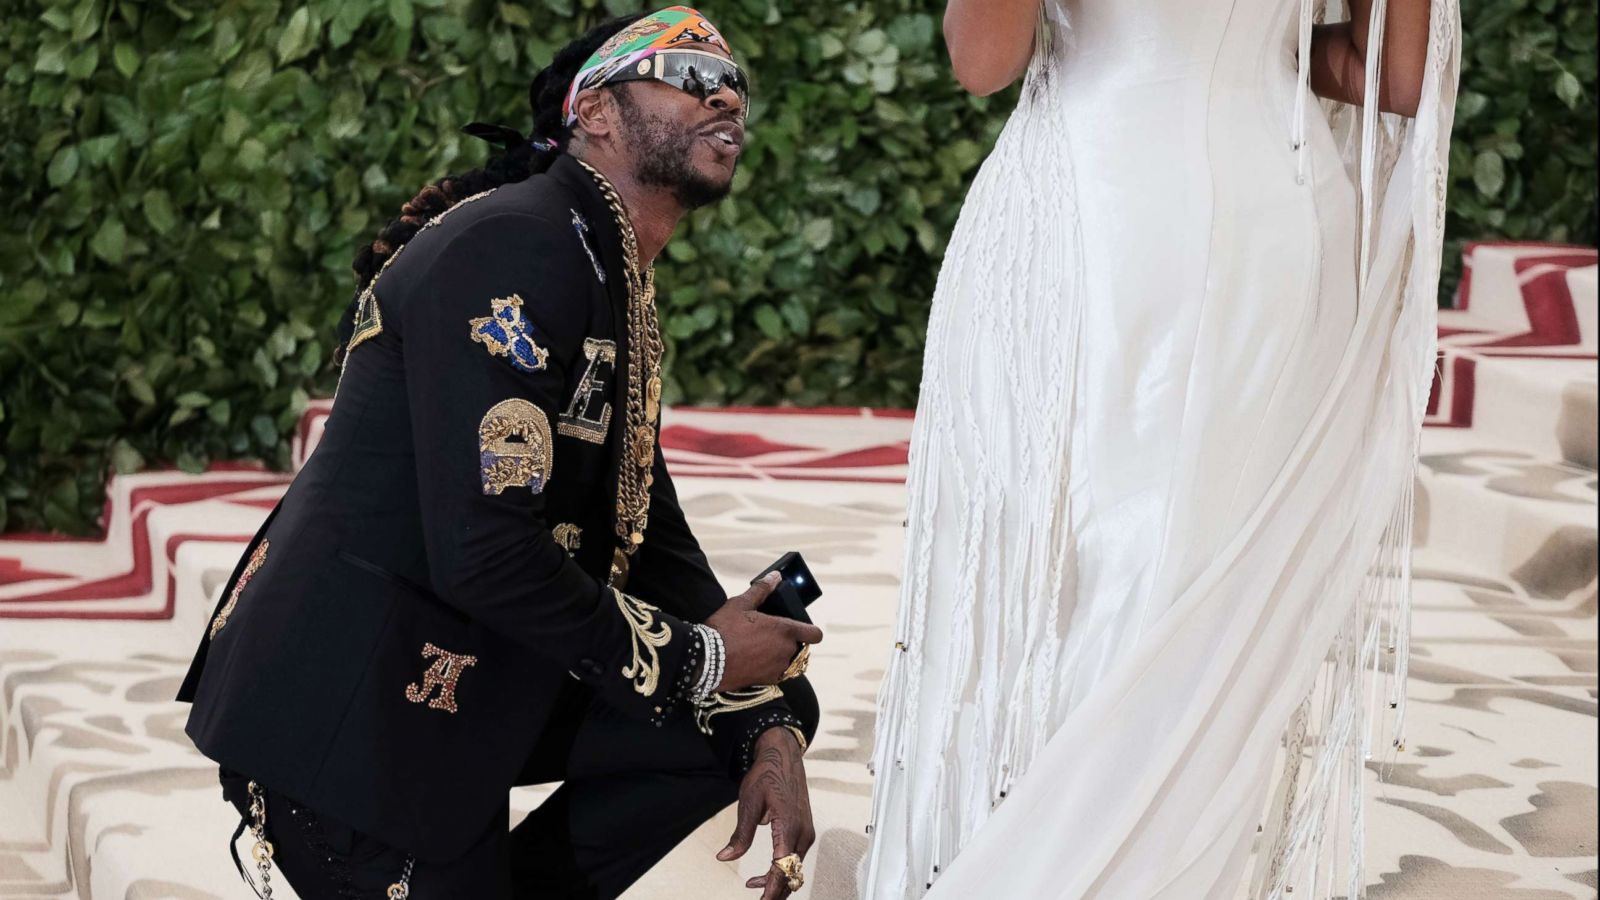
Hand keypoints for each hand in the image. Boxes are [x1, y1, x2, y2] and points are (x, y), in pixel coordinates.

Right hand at [706, 573, 823, 691]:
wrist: (706, 660)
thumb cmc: (723, 629)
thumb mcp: (740, 604)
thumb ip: (761, 590)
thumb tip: (775, 576)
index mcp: (784, 630)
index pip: (814, 634)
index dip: (811, 631)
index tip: (802, 629)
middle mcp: (786, 651)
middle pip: (800, 647)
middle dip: (789, 641)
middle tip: (770, 635)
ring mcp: (777, 668)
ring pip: (790, 662)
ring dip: (782, 656)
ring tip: (762, 649)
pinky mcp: (767, 681)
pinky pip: (778, 674)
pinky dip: (772, 668)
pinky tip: (755, 661)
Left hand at [717, 727, 814, 898]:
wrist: (783, 756)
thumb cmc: (766, 775)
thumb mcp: (748, 803)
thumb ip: (740, 835)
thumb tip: (725, 857)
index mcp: (788, 825)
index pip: (782, 867)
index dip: (772, 888)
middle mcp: (802, 831)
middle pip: (792, 873)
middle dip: (775, 891)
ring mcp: (807, 832)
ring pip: (795, 868)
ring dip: (777, 881)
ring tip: (753, 886)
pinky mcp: (805, 830)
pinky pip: (796, 858)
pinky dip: (782, 870)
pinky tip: (764, 874)